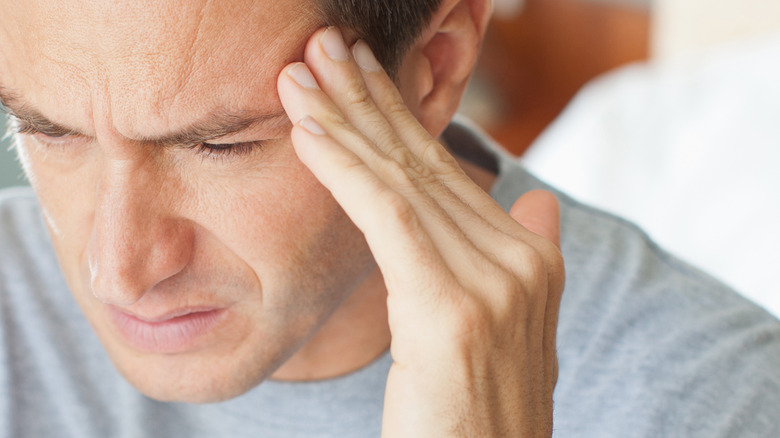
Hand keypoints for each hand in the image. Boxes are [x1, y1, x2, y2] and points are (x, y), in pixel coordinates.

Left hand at [277, 27, 564, 436]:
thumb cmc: (482, 414)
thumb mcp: (515, 331)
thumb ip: (529, 256)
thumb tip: (537, 197)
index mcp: (531, 257)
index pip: (449, 172)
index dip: (398, 118)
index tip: (356, 76)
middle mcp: (521, 258)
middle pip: (424, 163)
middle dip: (366, 99)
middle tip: (321, 47)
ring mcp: (494, 281)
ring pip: (402, 181)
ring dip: (342, 121)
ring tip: (297, 77)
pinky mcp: (452, 308)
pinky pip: (390, 217)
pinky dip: (345, 170)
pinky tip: (308, 132)